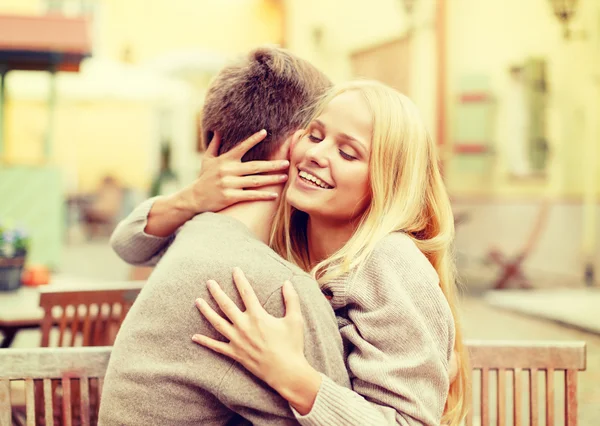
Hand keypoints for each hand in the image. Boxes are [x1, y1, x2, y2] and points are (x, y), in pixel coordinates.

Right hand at [178, 130, 289, 213]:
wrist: (194, 198)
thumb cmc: (204, 178)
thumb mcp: (207, 160)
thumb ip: (214, 145)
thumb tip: (217, 131)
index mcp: (225, 160)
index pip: (241, 147)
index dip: (253, 139)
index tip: (265, 132)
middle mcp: (228, 171)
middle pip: (255, 166)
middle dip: (272, 165)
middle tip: (286, 163)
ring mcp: (229, 184)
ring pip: (255, 181)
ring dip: (272, 179)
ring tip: (285, 177)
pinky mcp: (230, 197)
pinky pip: (250, 195)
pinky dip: (263, 195)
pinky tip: (274, 195)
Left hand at [192, 268, 309, 390]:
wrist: (286, 372)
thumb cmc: (292, 345)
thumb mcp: (295, 320)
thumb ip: (291, 299)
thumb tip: (287, 282)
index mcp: (258, 316)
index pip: (246, 292)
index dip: (240, 280)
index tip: (235, 270)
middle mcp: (244, 326)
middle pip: (226, 305)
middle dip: (216, 292)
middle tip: (209, 282)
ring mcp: (237, 340)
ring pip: (217, 323)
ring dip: (206, 311)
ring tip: (197, 301)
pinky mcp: (235, 354)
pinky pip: (216, 347)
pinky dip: (205, 341)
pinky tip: (194, 337)